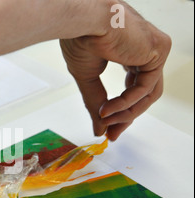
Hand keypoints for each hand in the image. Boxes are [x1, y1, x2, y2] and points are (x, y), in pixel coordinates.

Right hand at [60, 2, 170, 140]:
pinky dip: (126, 103)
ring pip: (148, 94)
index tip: (107, 127)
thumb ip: (96, 103)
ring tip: (105, 120)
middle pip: (144, 93)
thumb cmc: (80, 38)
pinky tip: (108, 109)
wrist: (83, 21)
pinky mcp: (158, 50)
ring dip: (126, 113)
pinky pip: (145, 89)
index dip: (121, 110)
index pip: (134, 86)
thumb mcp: (87, 78)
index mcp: (130, 51)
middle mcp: (145, 50)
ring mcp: (154, 49)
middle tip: (111, 134)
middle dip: (126, 117)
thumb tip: (98, 129)